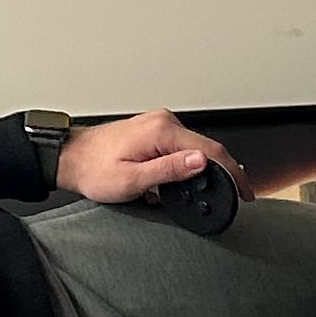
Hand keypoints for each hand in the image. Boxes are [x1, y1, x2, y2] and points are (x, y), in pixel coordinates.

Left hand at [57, 109, 242, 205]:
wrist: (70, 159)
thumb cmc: (93, 170)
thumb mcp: (133, 179)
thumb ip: (170, 170)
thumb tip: (201, 161)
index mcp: (161, 130)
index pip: (211, 151)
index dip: (233, 173)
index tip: (244, 191)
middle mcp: (163, 122)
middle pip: (206, 148)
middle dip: (223, 172)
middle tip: (235, 195)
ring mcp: (159, 124)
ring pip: (195, 148)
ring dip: (204, 170)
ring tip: (211, 191)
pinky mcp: (154, 131)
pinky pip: (181, 147)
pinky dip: (189, 164)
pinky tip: (188, 180)